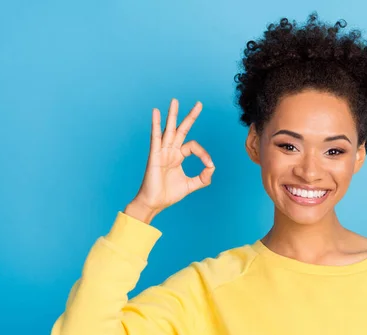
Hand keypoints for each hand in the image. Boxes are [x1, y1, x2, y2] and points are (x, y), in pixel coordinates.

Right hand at [132, 99, 214, 213]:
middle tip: (199, 104)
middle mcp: (170, 151)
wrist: (154, 203)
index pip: (194, 147)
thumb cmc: (169, 194)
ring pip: (169, 129)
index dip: (204, 154)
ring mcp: (162, 151)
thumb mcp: (191, 185)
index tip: (208, 164)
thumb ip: (203, 177)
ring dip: (172, 115)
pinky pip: (155, 137)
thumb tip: (212, 167)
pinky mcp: (154, 155)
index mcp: (178, 156)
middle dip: (190, 116)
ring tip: (175, 101)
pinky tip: (156, 112)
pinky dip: (155, 124)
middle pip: (182, 129)